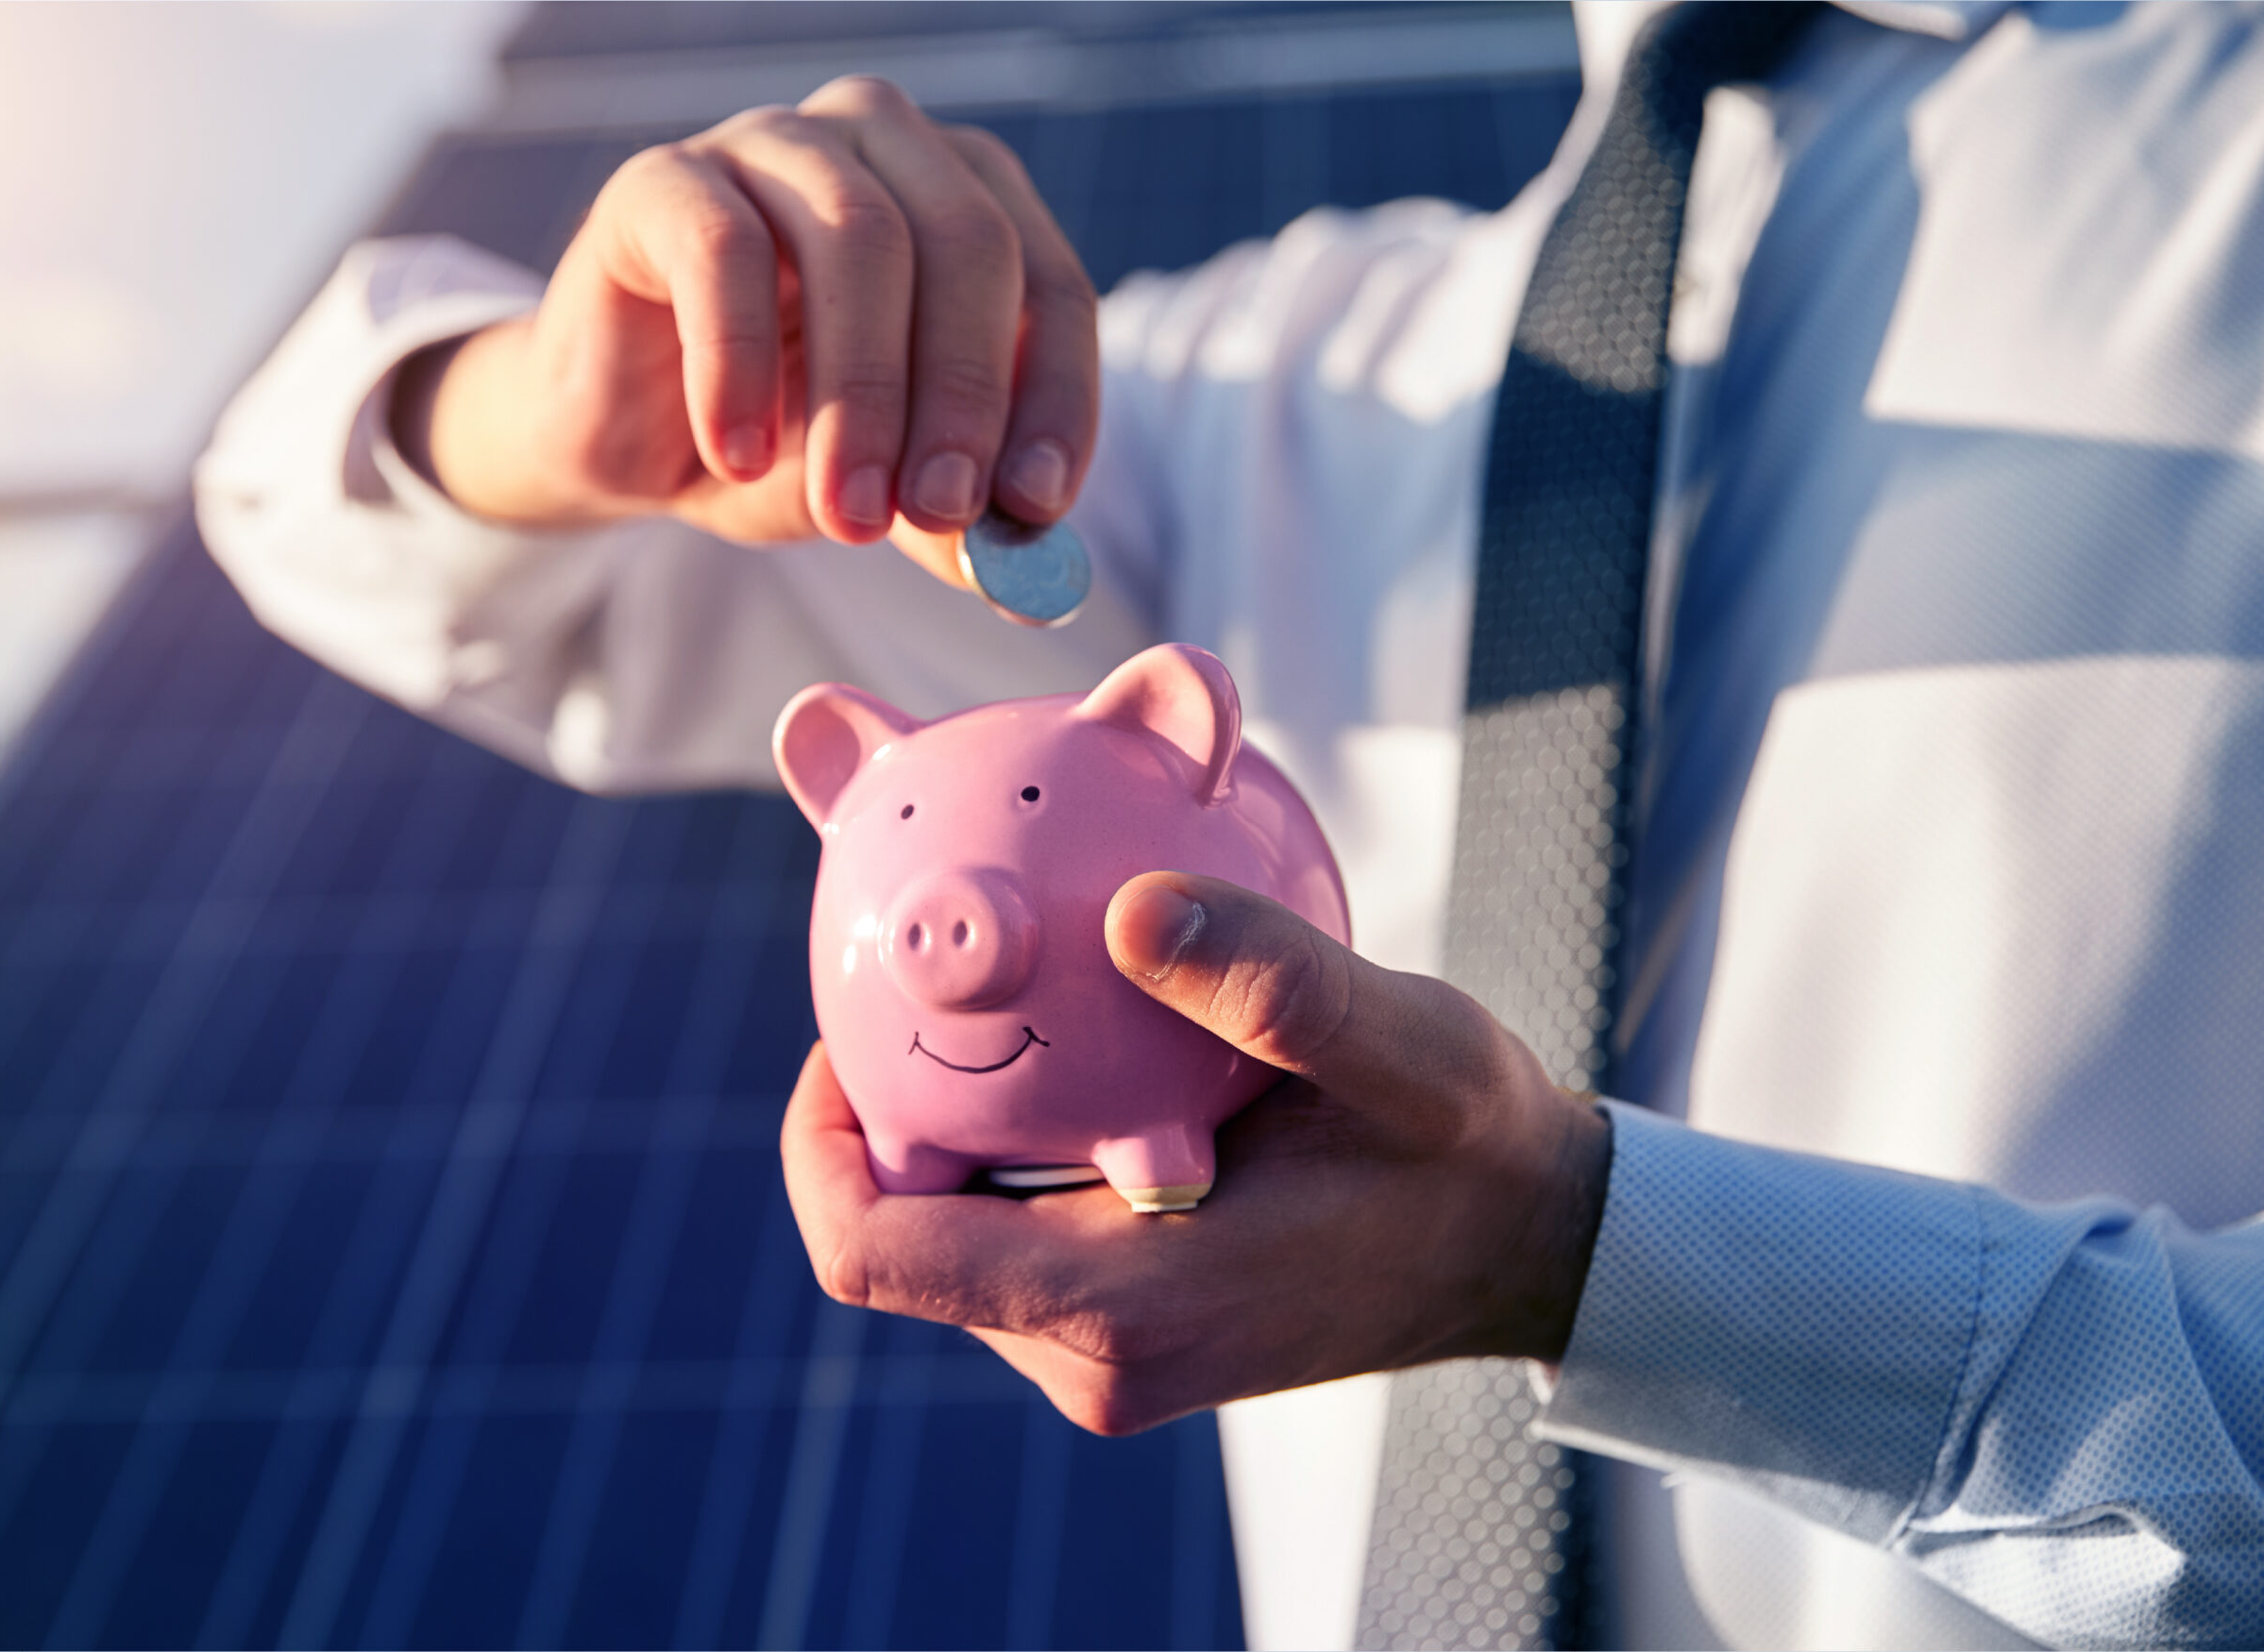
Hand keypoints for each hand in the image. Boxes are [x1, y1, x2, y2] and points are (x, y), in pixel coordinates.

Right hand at [390, 77, 1098, 587]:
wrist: (621, 433)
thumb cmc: (775, 441)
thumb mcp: (880, 491)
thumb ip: (948, 517)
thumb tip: (1023, 581)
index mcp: (969, 202)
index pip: (1051, 286)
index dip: (1057, 397)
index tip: (1037, 505)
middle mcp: (884, 144)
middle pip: (966, 247)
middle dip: (964, 395)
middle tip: (943, 511)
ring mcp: (773, 144)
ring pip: (857, 238)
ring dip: (864, 392)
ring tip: (848, 514)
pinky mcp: (662, 179)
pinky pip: (720, 250)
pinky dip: (738, 364)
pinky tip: (737, 456)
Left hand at [780, 870, 1613, 1434]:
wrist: (1529, 1248)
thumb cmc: (1469, 1152)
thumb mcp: (1405, 1047)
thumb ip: (1276, 985)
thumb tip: (1136, 907)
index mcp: (1125, 1306)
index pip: (876, 1250)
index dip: (817, 1138)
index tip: (855, 1024)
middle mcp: (1097, 1357)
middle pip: (899, 1237)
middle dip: (890, 1111)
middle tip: (953, 980)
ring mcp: (1110, 1358)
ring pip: (952, 1237)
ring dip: (959, 1128)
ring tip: (1019, 1010)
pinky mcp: (1130, 1336)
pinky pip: (1014, 1241)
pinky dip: (1018, 1153)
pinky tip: (1082, 1059)